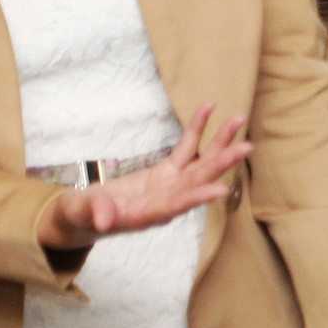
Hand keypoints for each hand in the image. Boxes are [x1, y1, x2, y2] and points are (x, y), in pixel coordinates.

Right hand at [35, 102, 251, 251]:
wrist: (86, 216)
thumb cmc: (82, 217)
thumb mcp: (81, 215)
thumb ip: (94, 213)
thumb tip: (103, 219)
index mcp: (147, 214)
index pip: (176, 206)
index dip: (197, 198)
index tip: (220, 189)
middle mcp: (167, 200)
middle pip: (198, 180)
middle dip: (221, 164)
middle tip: (246, 147)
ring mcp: (170, 185)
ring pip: (200, 162)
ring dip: (219, 142)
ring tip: (238, 119)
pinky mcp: (167, 172)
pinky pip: (186, 148)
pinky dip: (197, 129)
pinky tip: (210, 108)